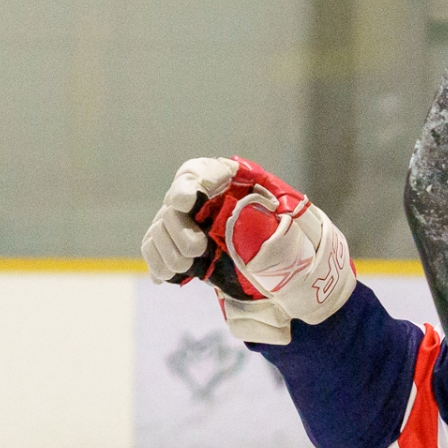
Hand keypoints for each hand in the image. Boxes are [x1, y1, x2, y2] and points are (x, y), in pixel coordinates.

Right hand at [141, 156, 355, 344]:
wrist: (288, 271)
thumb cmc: (292, 244)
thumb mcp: (292, 230)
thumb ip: (277, 224)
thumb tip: (261, 226)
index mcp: (232, 184)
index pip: (202, 171)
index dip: (190, 183)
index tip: (185, 201)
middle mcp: (204, 198)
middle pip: (175, 203)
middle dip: (178, 228)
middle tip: (197, 250)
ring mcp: (188, 221)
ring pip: (161, 226)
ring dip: (167, 248)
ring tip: (188, 266)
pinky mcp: (178, 244)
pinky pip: (154, 247)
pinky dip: (159, 263)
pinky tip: (171, 277)